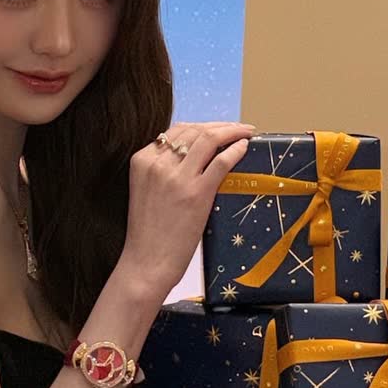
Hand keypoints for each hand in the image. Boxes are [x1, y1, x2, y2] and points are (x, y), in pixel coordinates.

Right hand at [119, 122, 254, 299]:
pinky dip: (236, 150)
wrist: (147, 262)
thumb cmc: (148, 232)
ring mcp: (177, 177)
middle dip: (219, 125)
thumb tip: (193, 157)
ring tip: (245, 132)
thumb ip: (162, 171)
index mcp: (142, 161)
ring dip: (232, 131)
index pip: (175, 131)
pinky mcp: (197, 192)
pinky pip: (222, 161)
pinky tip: (244, 148)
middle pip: (194, 130)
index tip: (216, 129)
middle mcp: (158, 164)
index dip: (200, 126)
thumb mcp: (146, 191)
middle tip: (237, 128)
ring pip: (209, 138)